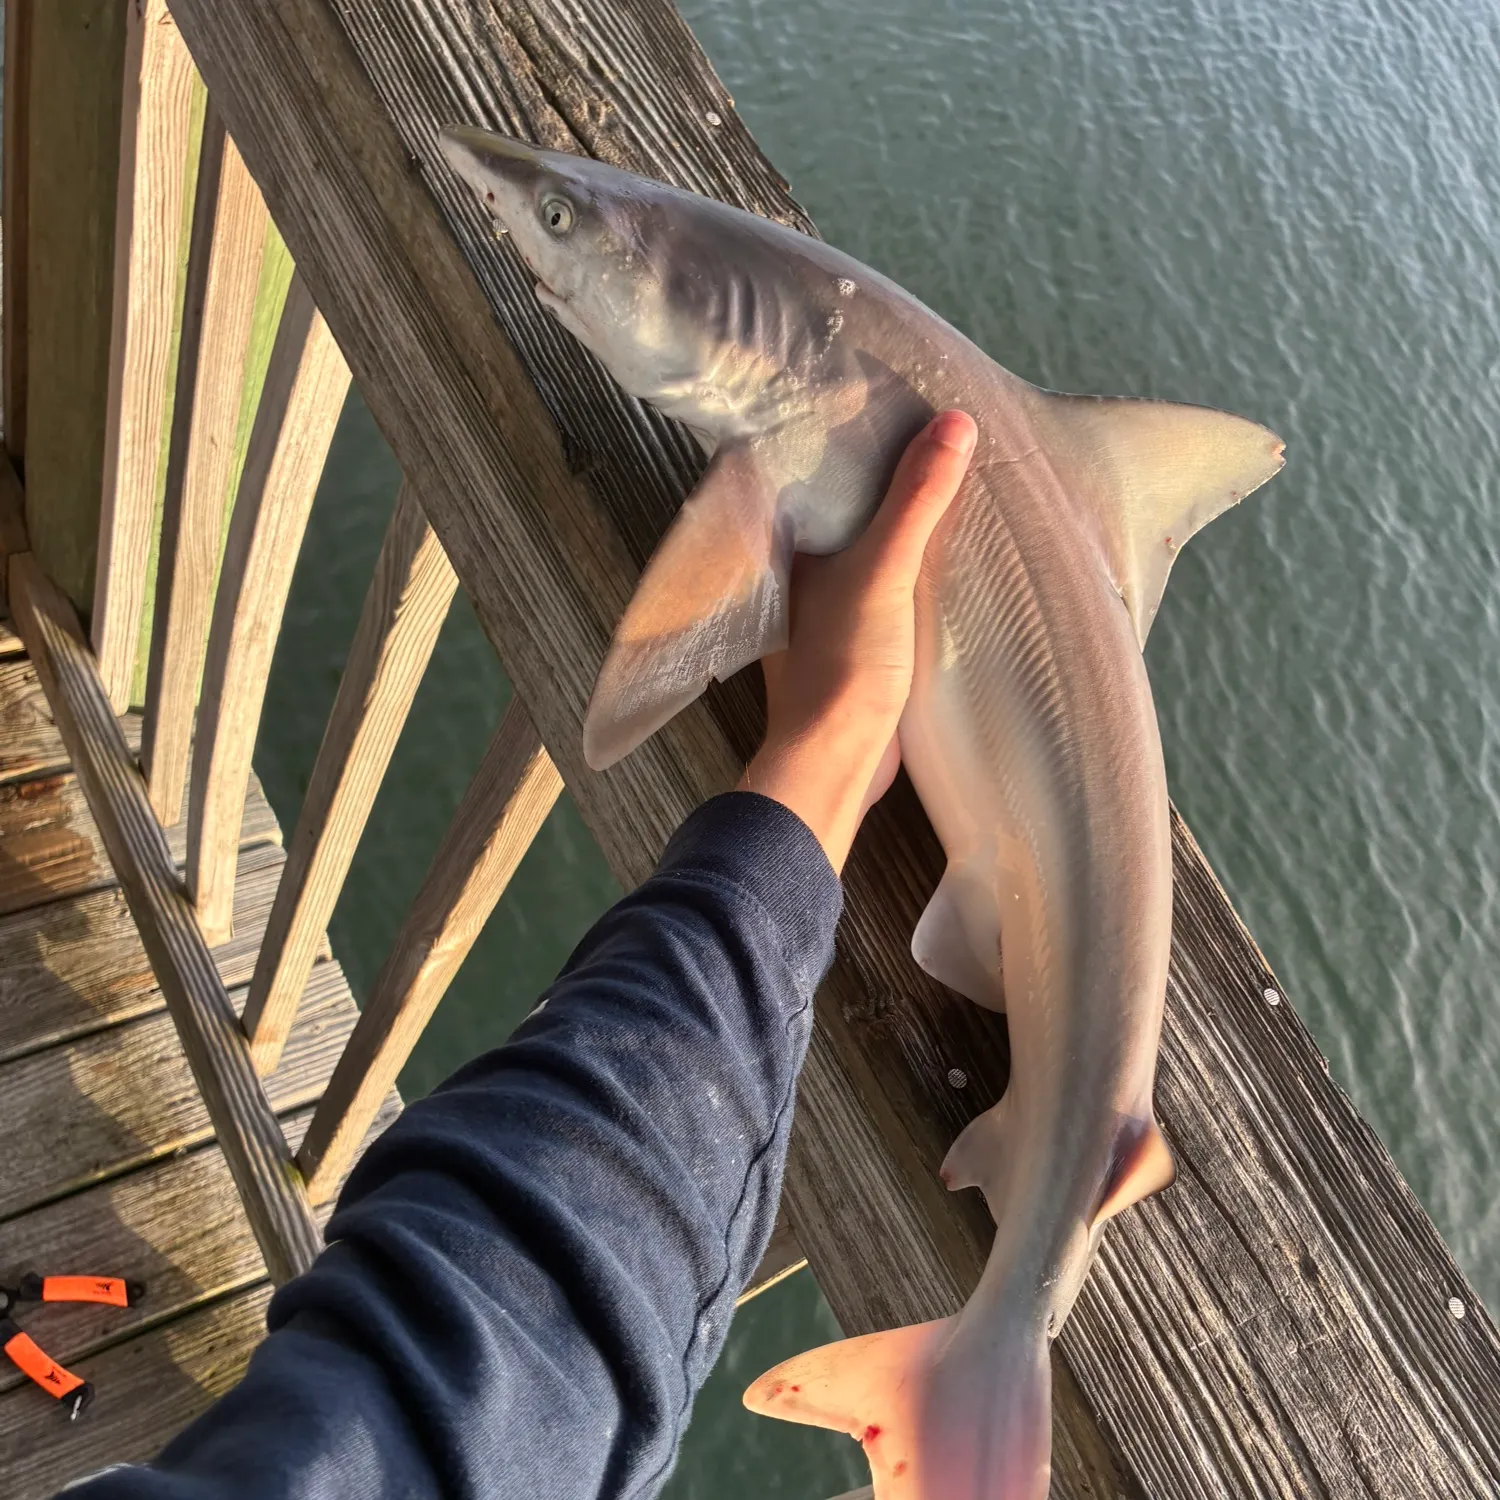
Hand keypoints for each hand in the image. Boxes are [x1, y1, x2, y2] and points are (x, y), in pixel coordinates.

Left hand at [740, 409, 976, 871]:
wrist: (838, 760)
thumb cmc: (842, 665)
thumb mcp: (883, 571)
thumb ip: (916, 500)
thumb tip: (956, 423)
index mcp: (783, 543)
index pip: (805, 463)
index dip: (840, 426)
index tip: (881, 388)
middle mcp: (796, 565)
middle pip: (840, 498)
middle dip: (879, 466)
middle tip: (929, 416)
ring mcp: (825, 599)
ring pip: (863, 538)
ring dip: (898, 512)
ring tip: (945, 464)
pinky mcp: (855, 630)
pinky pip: (884, 574)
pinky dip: (910, 555)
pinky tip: (946, 539)